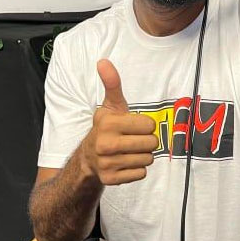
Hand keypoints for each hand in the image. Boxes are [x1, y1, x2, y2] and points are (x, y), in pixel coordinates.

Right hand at [81, 59, 157, 185]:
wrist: (88, 158)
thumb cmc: (106, 128)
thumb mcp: (110, 106)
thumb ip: (112, 84)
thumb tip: (103, 61)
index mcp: (108, 124)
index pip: (149, 125)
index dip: (145, 125)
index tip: (133, 126)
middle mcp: (106, 145)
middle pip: (151, 143)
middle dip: (146, 141)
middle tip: (133, 140)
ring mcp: (108, 164)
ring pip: (147, 160)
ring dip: (142, 156)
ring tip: (129, 151)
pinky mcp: (111, 179)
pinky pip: (141, 174)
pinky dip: (136, 169)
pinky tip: (125, 163)